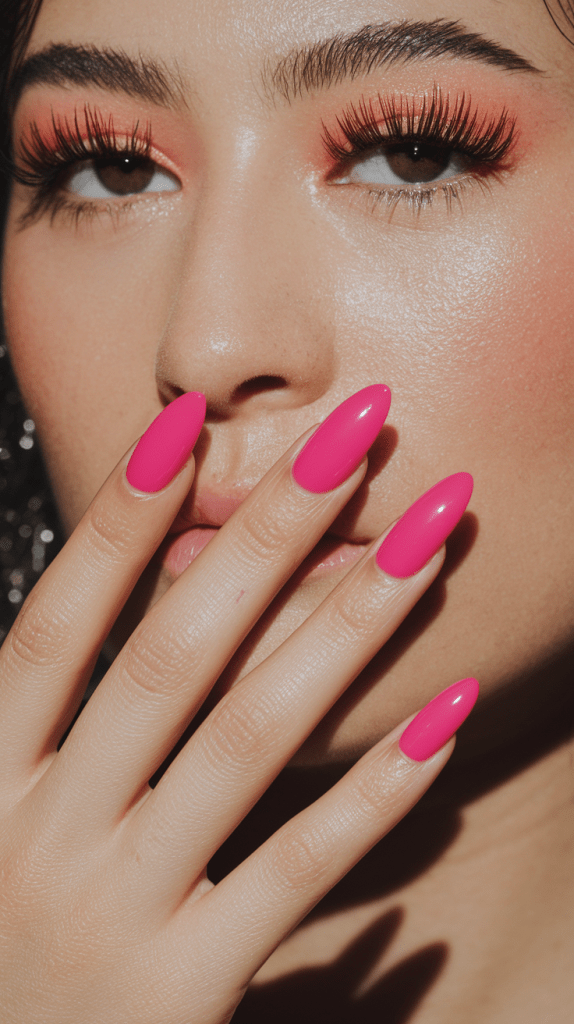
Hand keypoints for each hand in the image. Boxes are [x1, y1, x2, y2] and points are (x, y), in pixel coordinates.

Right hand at [0, 390, 474, 1023]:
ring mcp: (108, 912)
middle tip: (354, 440)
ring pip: (246, 739)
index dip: (117, 523)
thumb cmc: (2, 944)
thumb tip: (113, 593)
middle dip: (267, 533)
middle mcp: (38, 833)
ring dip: (345, 628)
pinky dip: (373, 792)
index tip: (188, 426)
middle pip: (170, 655)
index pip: (56, 624)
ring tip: (426, 541)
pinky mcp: (179, 993)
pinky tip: (446, 716)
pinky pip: (294, 870)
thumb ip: (42, 724)